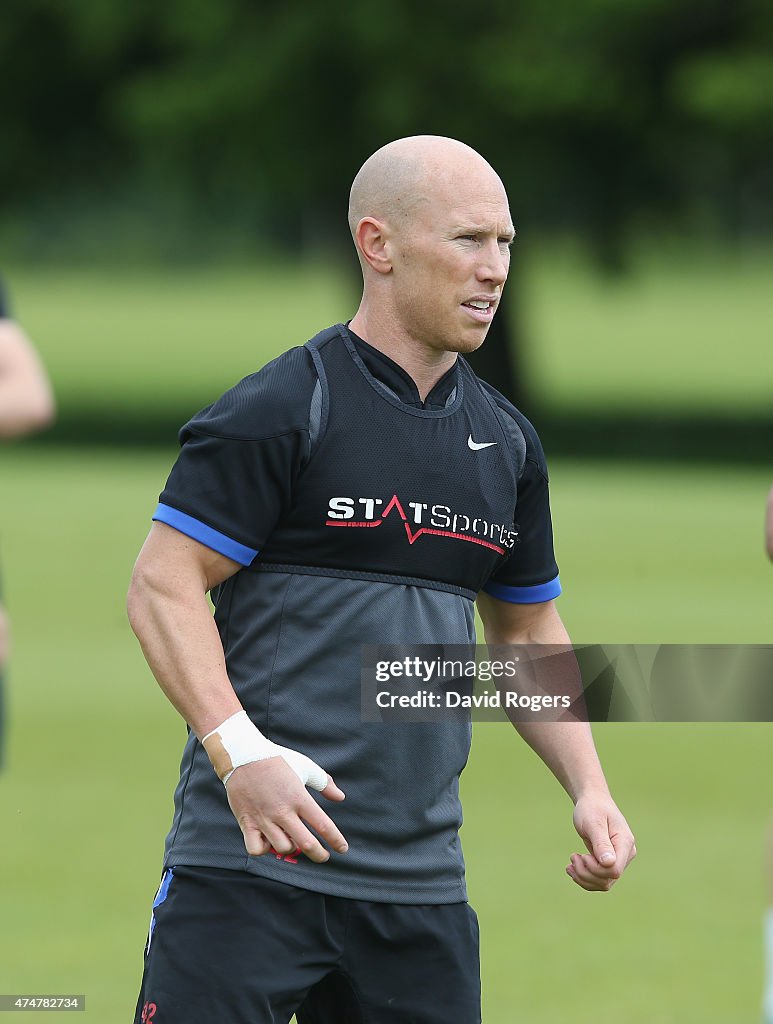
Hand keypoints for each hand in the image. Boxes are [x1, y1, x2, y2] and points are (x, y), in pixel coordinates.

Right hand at [225, 756, 347, 863]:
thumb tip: (340, 797)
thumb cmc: (278, 761)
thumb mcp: (305, 766)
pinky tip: (268, 841)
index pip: (323, 825)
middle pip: (306, 844)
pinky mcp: (247, 823)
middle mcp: (283, 811)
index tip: (342, 848)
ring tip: (293, 841)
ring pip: (282, 848)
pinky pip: (256, 848)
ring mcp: (264, 819)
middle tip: (323, 856)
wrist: (244, 756)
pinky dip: (264, 849)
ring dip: (291, 849)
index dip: (336, 840)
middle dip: (319, 855)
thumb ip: (324, 782)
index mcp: (299, 798)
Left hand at [567, 792, 635, 891]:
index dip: (596, 869)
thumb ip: (601, 843)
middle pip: (608, 879)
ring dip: (584, 877)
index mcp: (625, 844)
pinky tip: (572, 869)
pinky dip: (584, 878)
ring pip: (603, 883)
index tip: (582, 856)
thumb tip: (608, 863)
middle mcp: (626, 855)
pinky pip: (599, 880)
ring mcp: (618, 860)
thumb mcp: (593, 823)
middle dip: (586, 874)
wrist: (592, 801)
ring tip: (571, 864)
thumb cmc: (592, 808)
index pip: (615, 870)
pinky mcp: (609, 863)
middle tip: (573, 857)